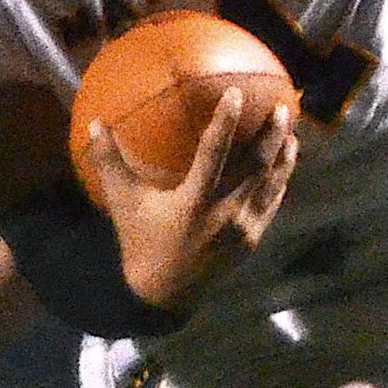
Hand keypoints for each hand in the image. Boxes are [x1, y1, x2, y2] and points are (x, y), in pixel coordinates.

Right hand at [85, 86, 297, 314]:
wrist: (163, 294)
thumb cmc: (141, 242)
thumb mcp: (124, 203)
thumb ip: (110, 163)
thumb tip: (95, 123)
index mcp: (194, 202)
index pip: (214, 153)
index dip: (226, 122)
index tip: (238, 94)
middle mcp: (225, 214)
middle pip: (256, 168)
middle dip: (271, 137)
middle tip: (281, 107)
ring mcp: (243, 230)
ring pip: (270, 186)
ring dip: (284, 159)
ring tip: (292, 133)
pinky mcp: (251, 240)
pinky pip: (271, 206)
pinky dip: (279, 184)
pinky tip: (285, 168)